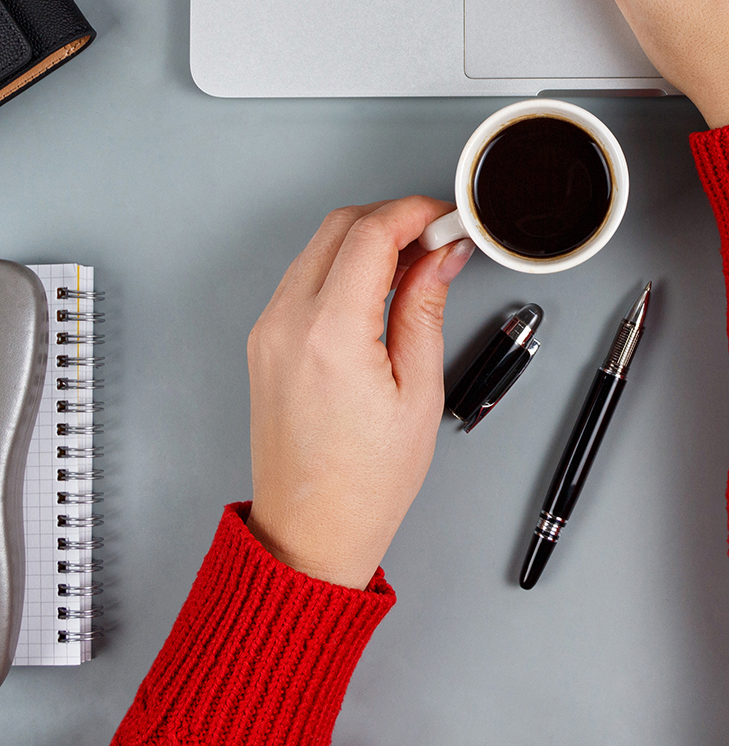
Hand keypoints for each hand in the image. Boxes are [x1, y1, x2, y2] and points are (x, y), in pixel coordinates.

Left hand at [245, 197, 474, 588]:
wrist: (311, 532)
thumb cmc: (365, 481)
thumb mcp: (419, 390)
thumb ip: (426, 308)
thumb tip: (442, 256)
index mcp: (330, 335)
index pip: (370, 234)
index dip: (415, 213)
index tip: (446, 219)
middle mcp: (287, 323)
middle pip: (339, 227)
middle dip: (393, 218)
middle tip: (437, 237)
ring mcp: (268, 330)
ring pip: (319, 246)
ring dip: (368, 239)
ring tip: (415, 264)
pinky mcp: (265, 340)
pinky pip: (304, 276)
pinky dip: (344, 265)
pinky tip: (379, 285)